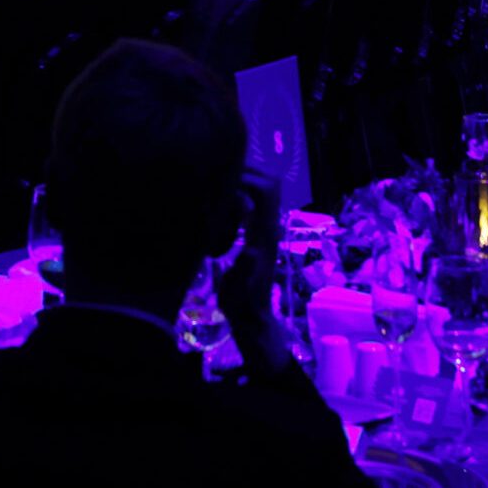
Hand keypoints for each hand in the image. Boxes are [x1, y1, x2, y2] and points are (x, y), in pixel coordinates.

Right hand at [215, 166, 293, 377]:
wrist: (254, 317)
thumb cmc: (241, 304)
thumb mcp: (236, 290)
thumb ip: (241, 271)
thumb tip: (249, 250)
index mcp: (264, 234)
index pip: (265, 190)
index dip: (244, 177)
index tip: (219, 179)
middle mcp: (269, 225)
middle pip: (270, 181)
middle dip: (247, 170)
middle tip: (217, 173)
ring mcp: (266, 227)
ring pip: (265, 188)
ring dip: (245, 178)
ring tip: (217, 181)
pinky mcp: (258, 230)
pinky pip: (255, 199)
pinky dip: (241, 190)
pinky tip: (220, 198)